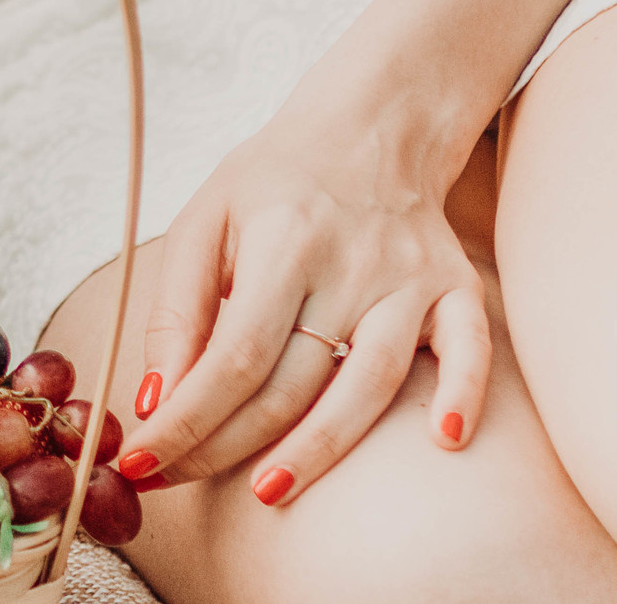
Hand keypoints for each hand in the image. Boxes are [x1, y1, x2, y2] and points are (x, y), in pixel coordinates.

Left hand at [114, 92, 490, 505]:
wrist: (371, 125)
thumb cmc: (275, 181)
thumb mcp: (204, 220)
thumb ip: (176, 308)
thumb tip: (155, 396)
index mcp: (282, 242)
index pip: (233, 354)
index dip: (187, 416)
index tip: (145, 459)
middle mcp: (351, 264)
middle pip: (293, 381)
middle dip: (230, 443)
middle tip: (181, 480)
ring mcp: (411, 279)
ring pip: (370, 383)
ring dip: (321, 447)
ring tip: (269, 490)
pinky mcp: (457, 289)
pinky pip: (471, 350)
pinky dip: (464, 394)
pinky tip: (446, 441)